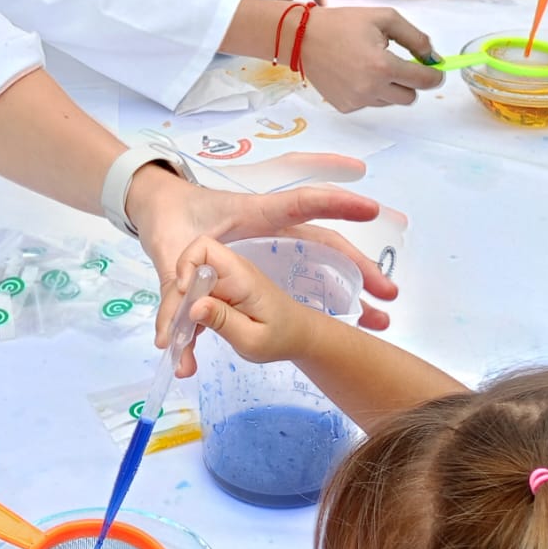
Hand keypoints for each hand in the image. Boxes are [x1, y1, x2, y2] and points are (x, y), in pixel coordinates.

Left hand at [126, 167, 394, 367]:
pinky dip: (329, 294)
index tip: (370, 209)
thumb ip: (171, 300)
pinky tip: (352, 314)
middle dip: (358, 266)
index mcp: (252, 215)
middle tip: (388, 294)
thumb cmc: (170, 223)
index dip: (334, 203)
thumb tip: (170, 346)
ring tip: (381, 314)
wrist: (159, 209)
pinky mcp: (269, 260)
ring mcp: (274, 244)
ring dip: (352, 287)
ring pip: (322, 262)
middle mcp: (272, 229)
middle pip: (324, 244)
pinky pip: (305, 275)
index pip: (299, 203)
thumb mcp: (167, 260)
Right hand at [161, 240, 327, 367]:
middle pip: (185, 280)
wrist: (298, 338)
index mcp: (239, 275)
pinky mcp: (216, 299)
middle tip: (169, 345)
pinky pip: (192, 309)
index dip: (185, 265)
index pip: (202, 248)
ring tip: (180, 363)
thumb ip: (222, 321)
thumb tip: (191, 306)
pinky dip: (186, 332)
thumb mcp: (252, 338)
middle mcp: (226, 275)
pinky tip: (186, 358)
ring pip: (184, 299)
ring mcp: (220, 286)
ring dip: (177, 328)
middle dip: (172, 312)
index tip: (182, 296)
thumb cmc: (281, 337)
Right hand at [296, 7, 441, 112]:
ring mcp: (357, 101)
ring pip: (390, 102)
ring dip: (389, 87)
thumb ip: (415, 37)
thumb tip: (433, 58)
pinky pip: (370, 103)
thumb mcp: (384, 18)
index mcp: (383, 66)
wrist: (301, 38)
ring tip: (371, 65)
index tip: (435, 71)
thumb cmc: (342, 24)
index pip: (423, 81)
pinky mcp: (345, 107)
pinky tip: (356, 74)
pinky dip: (370, 91)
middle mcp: (372, 89)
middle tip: (398, 63)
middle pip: (410, 97)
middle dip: (410, 81)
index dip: (434, 75)